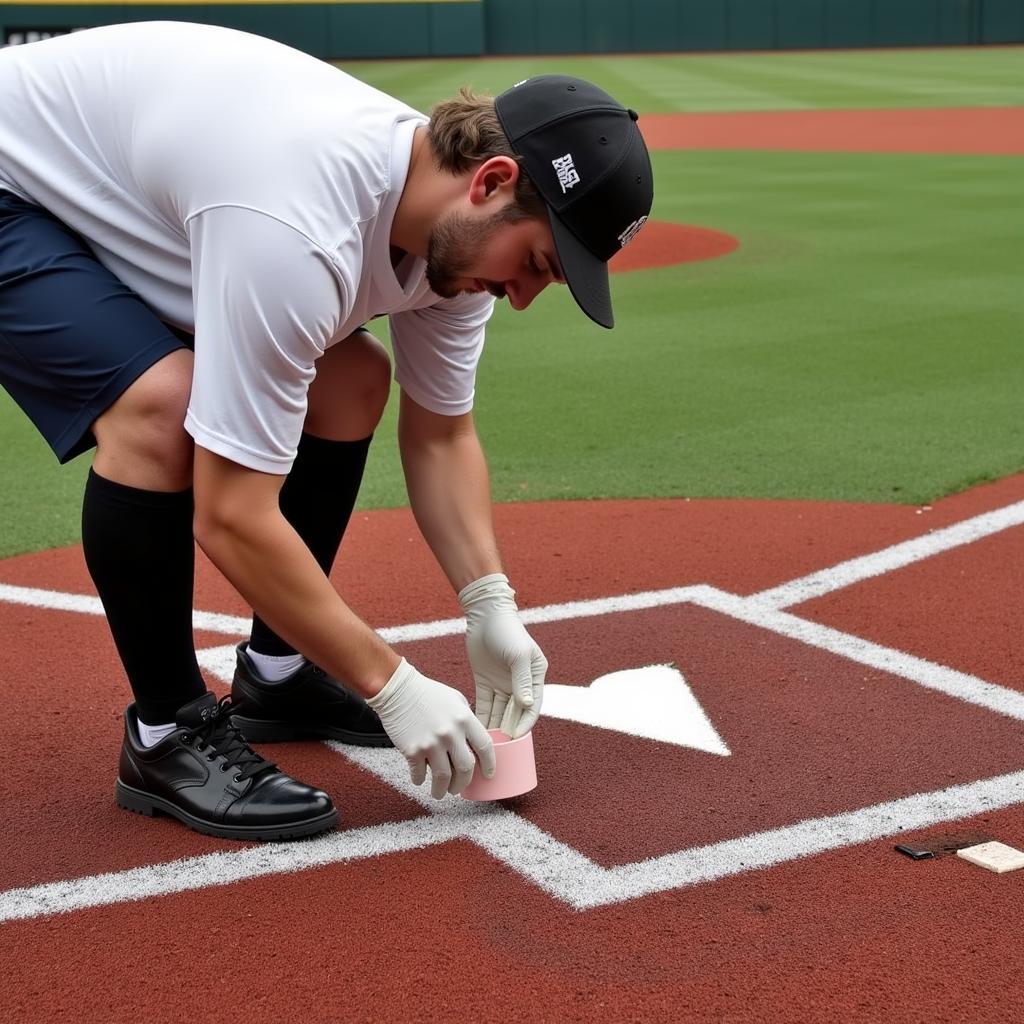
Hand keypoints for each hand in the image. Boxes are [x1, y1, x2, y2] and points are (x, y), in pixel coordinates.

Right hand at [366, 659, 495, 798]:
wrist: (397, 689)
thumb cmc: (427, 693)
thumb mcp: (456, 700)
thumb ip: (467, 720)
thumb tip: (474, 742)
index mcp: (464, 719)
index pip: (485, 748)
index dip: (489, 765)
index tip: (488, 775)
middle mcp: (450, 733)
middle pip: (466, 768)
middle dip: (464, 783)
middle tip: (459, 788)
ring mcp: (431, 743)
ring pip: (444, 778)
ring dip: (443, 790)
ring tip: (440, 792)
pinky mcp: (412, 750)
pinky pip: (419, 774)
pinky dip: (420, 780)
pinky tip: (420, 779)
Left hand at [459, 573, 546, 738]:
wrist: (485, 614)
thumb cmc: (507, 631)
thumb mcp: (518, 654)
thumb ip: (522, 679)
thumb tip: (526, 704)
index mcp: (534, 677)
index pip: (532, 707)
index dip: (525, 723)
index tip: (516, 737)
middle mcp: (520, 684)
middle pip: (515, 713)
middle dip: (509, 730)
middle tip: (499, 746)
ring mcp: (502, 683)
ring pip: (500, 712)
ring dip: (494, 726)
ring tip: (485, 742)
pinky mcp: (486, 682)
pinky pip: (485, 704)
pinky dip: (482, 717)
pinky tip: (476, 730)